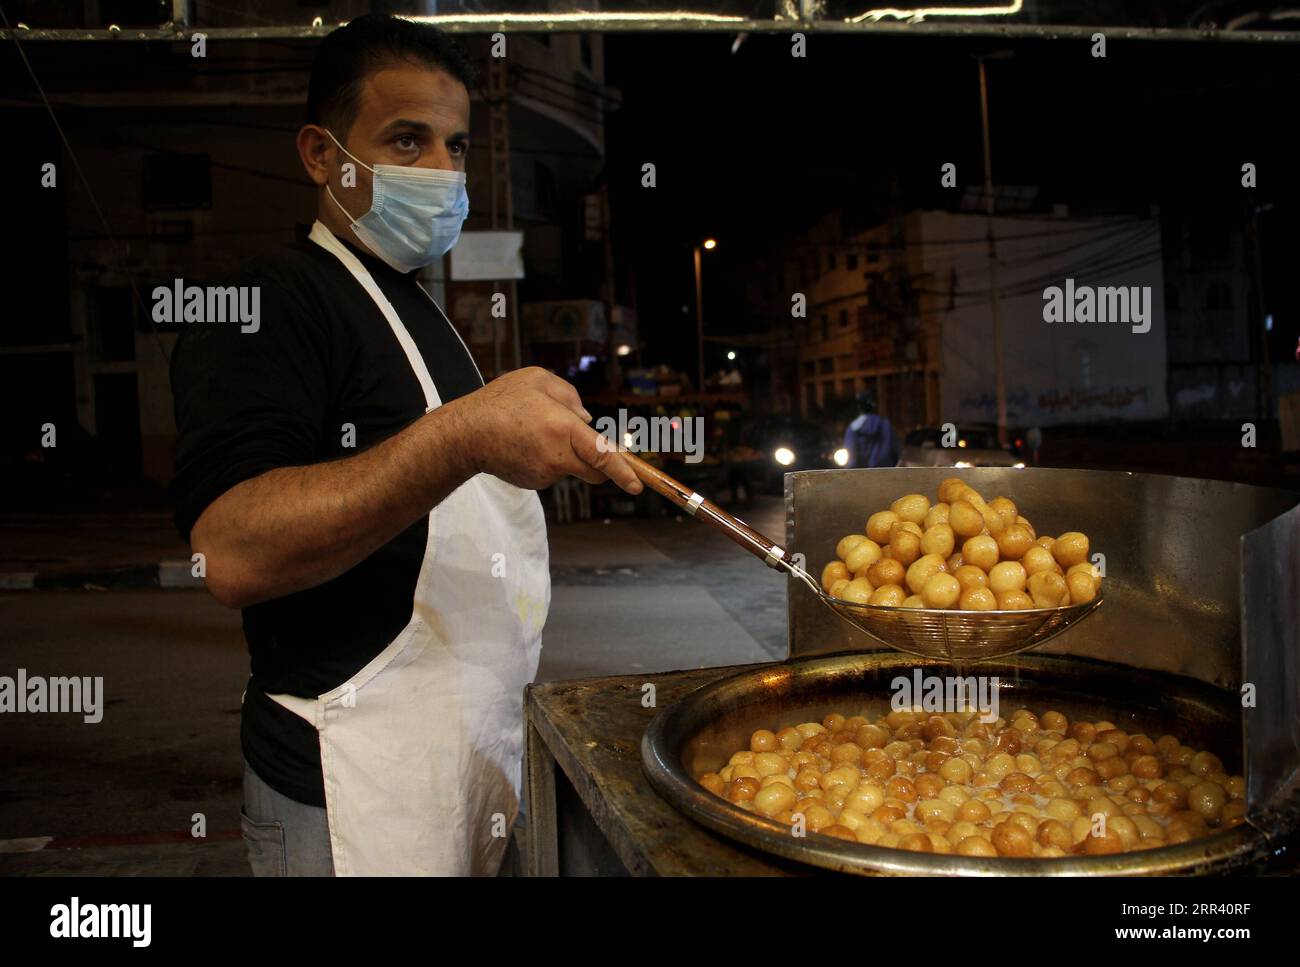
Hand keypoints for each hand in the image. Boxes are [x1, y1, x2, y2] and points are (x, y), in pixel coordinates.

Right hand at [450, 367, 642, 493]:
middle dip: (602, 466)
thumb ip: (570, 396)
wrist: (465, 435)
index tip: (637, 487)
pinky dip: (546, 459)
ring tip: (533, 432)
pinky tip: (524, 445)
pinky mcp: (533, 483)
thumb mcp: (537, 379)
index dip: (623, 472)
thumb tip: (587, 420)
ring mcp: (544, 474)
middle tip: (593, 449)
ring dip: (565, 454)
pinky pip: (551, 470)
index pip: (603, 456)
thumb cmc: (501, 401)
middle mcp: (556, 456)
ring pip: (570, 466)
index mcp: (562, 428)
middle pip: (594, 471)